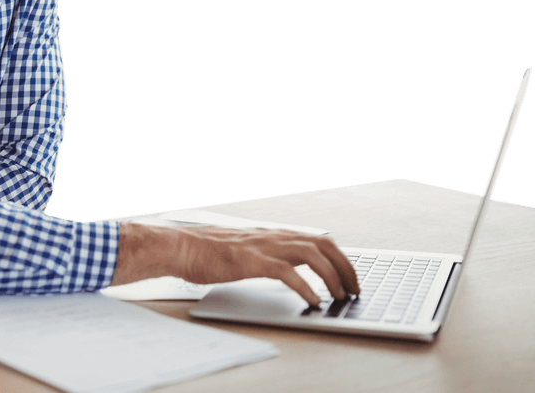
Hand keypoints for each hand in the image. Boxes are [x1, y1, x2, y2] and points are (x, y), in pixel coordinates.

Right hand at [110, 222, 360, 305]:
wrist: (180, 246)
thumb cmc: (206, 251)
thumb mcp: (244, 250)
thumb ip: (265, 255)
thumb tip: (285, 270)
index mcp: (272, 233)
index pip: (318, 237)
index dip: (340, 257)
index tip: (350, 276)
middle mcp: (272, 236)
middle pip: (323, 243)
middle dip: (345, 266)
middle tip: (355, 289)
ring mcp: (262, 246)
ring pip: (312, 255)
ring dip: (332, 277)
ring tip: (340, 297)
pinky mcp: (251, 261)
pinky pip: (287, 273)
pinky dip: (306, 287)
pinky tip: (313, 301)